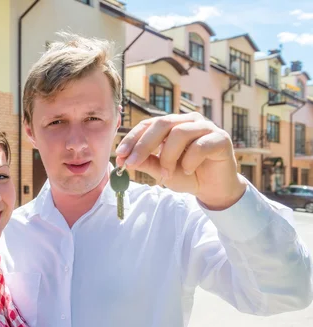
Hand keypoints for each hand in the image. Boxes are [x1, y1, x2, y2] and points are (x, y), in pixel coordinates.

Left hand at [116, 113, 246, 209]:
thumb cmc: (187, 175)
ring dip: (168, 156)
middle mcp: (189, 121)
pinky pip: (200, 145)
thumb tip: (123, 158)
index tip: (120, 154)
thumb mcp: (161, 170)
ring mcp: (206, 127)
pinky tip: (187, 171)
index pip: (149, 124)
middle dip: (143, 145)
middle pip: (162, 123)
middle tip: (132, 163)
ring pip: (180, 133)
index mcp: (173, 125)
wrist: (213, 189)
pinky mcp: (221, 139)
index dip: (133, 138)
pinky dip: (189, 160)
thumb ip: (145, 162)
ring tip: (166, 174)